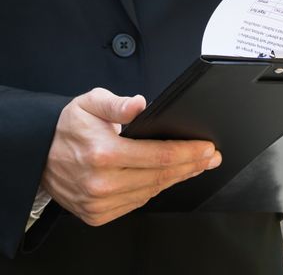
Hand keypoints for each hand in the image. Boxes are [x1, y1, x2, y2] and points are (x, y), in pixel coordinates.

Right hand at [42, 88, 219, 225]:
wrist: (37, 155)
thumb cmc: (67, 129)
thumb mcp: (89, 104)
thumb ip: (116, 103)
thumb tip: (139, 104)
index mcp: (103, 154)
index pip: (161, 157)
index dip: (190, 153)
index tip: (208, 148)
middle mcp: (101, 182)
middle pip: (162, 176)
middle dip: (192, 165)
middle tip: (210, 157)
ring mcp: (99, 202)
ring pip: (152, 191)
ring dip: (177, 178)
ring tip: (194, 166)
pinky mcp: (97, 214)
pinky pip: (136, 203)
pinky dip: (153, 190)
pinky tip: (165, 178)